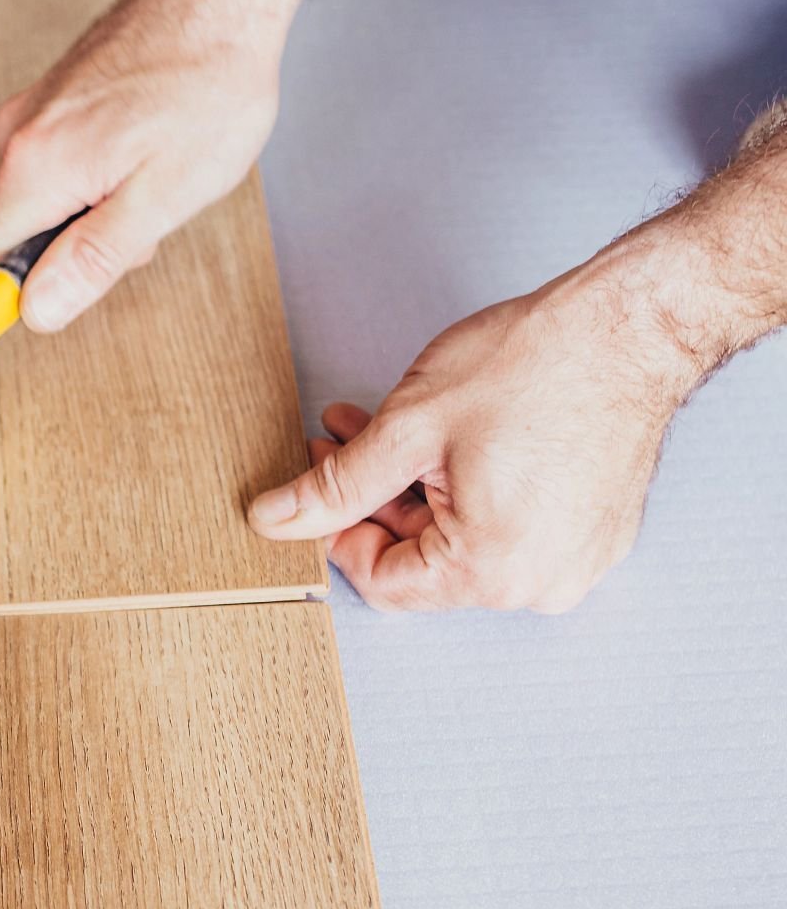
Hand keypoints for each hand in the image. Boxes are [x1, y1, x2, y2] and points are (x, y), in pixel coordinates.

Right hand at [0, 0, 281, 331]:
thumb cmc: (206, 86)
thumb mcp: (160, 197)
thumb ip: (92, 259)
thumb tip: (36, 310)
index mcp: (36, 166)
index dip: (12, 296)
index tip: (46, 306)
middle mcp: (19, 136)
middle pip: (19, 235)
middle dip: (77, 248)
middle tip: (144, 217)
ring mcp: (35, 112)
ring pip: (46, 202)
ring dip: (96, 209)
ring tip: (157, 171)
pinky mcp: (54, 99)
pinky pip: (62, 167)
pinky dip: (102, 175)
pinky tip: (149, 146)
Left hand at [248, 241, 699, 612]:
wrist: (633, 325)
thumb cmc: (536, 366)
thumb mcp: (408, 429)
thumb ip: (335, 486)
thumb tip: (275, 520)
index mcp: (491, 571)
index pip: (381, 583)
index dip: (336, 533)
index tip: (316, 488)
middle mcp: (538, 583)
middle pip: (421, 560)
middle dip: (369, 499)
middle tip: (336, 443)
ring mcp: (572, 560)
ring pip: (459, 539)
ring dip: (409, 487)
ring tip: (373, 426)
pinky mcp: (589, 531)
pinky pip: (506, 526)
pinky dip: (462, 489)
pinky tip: (434, 439)